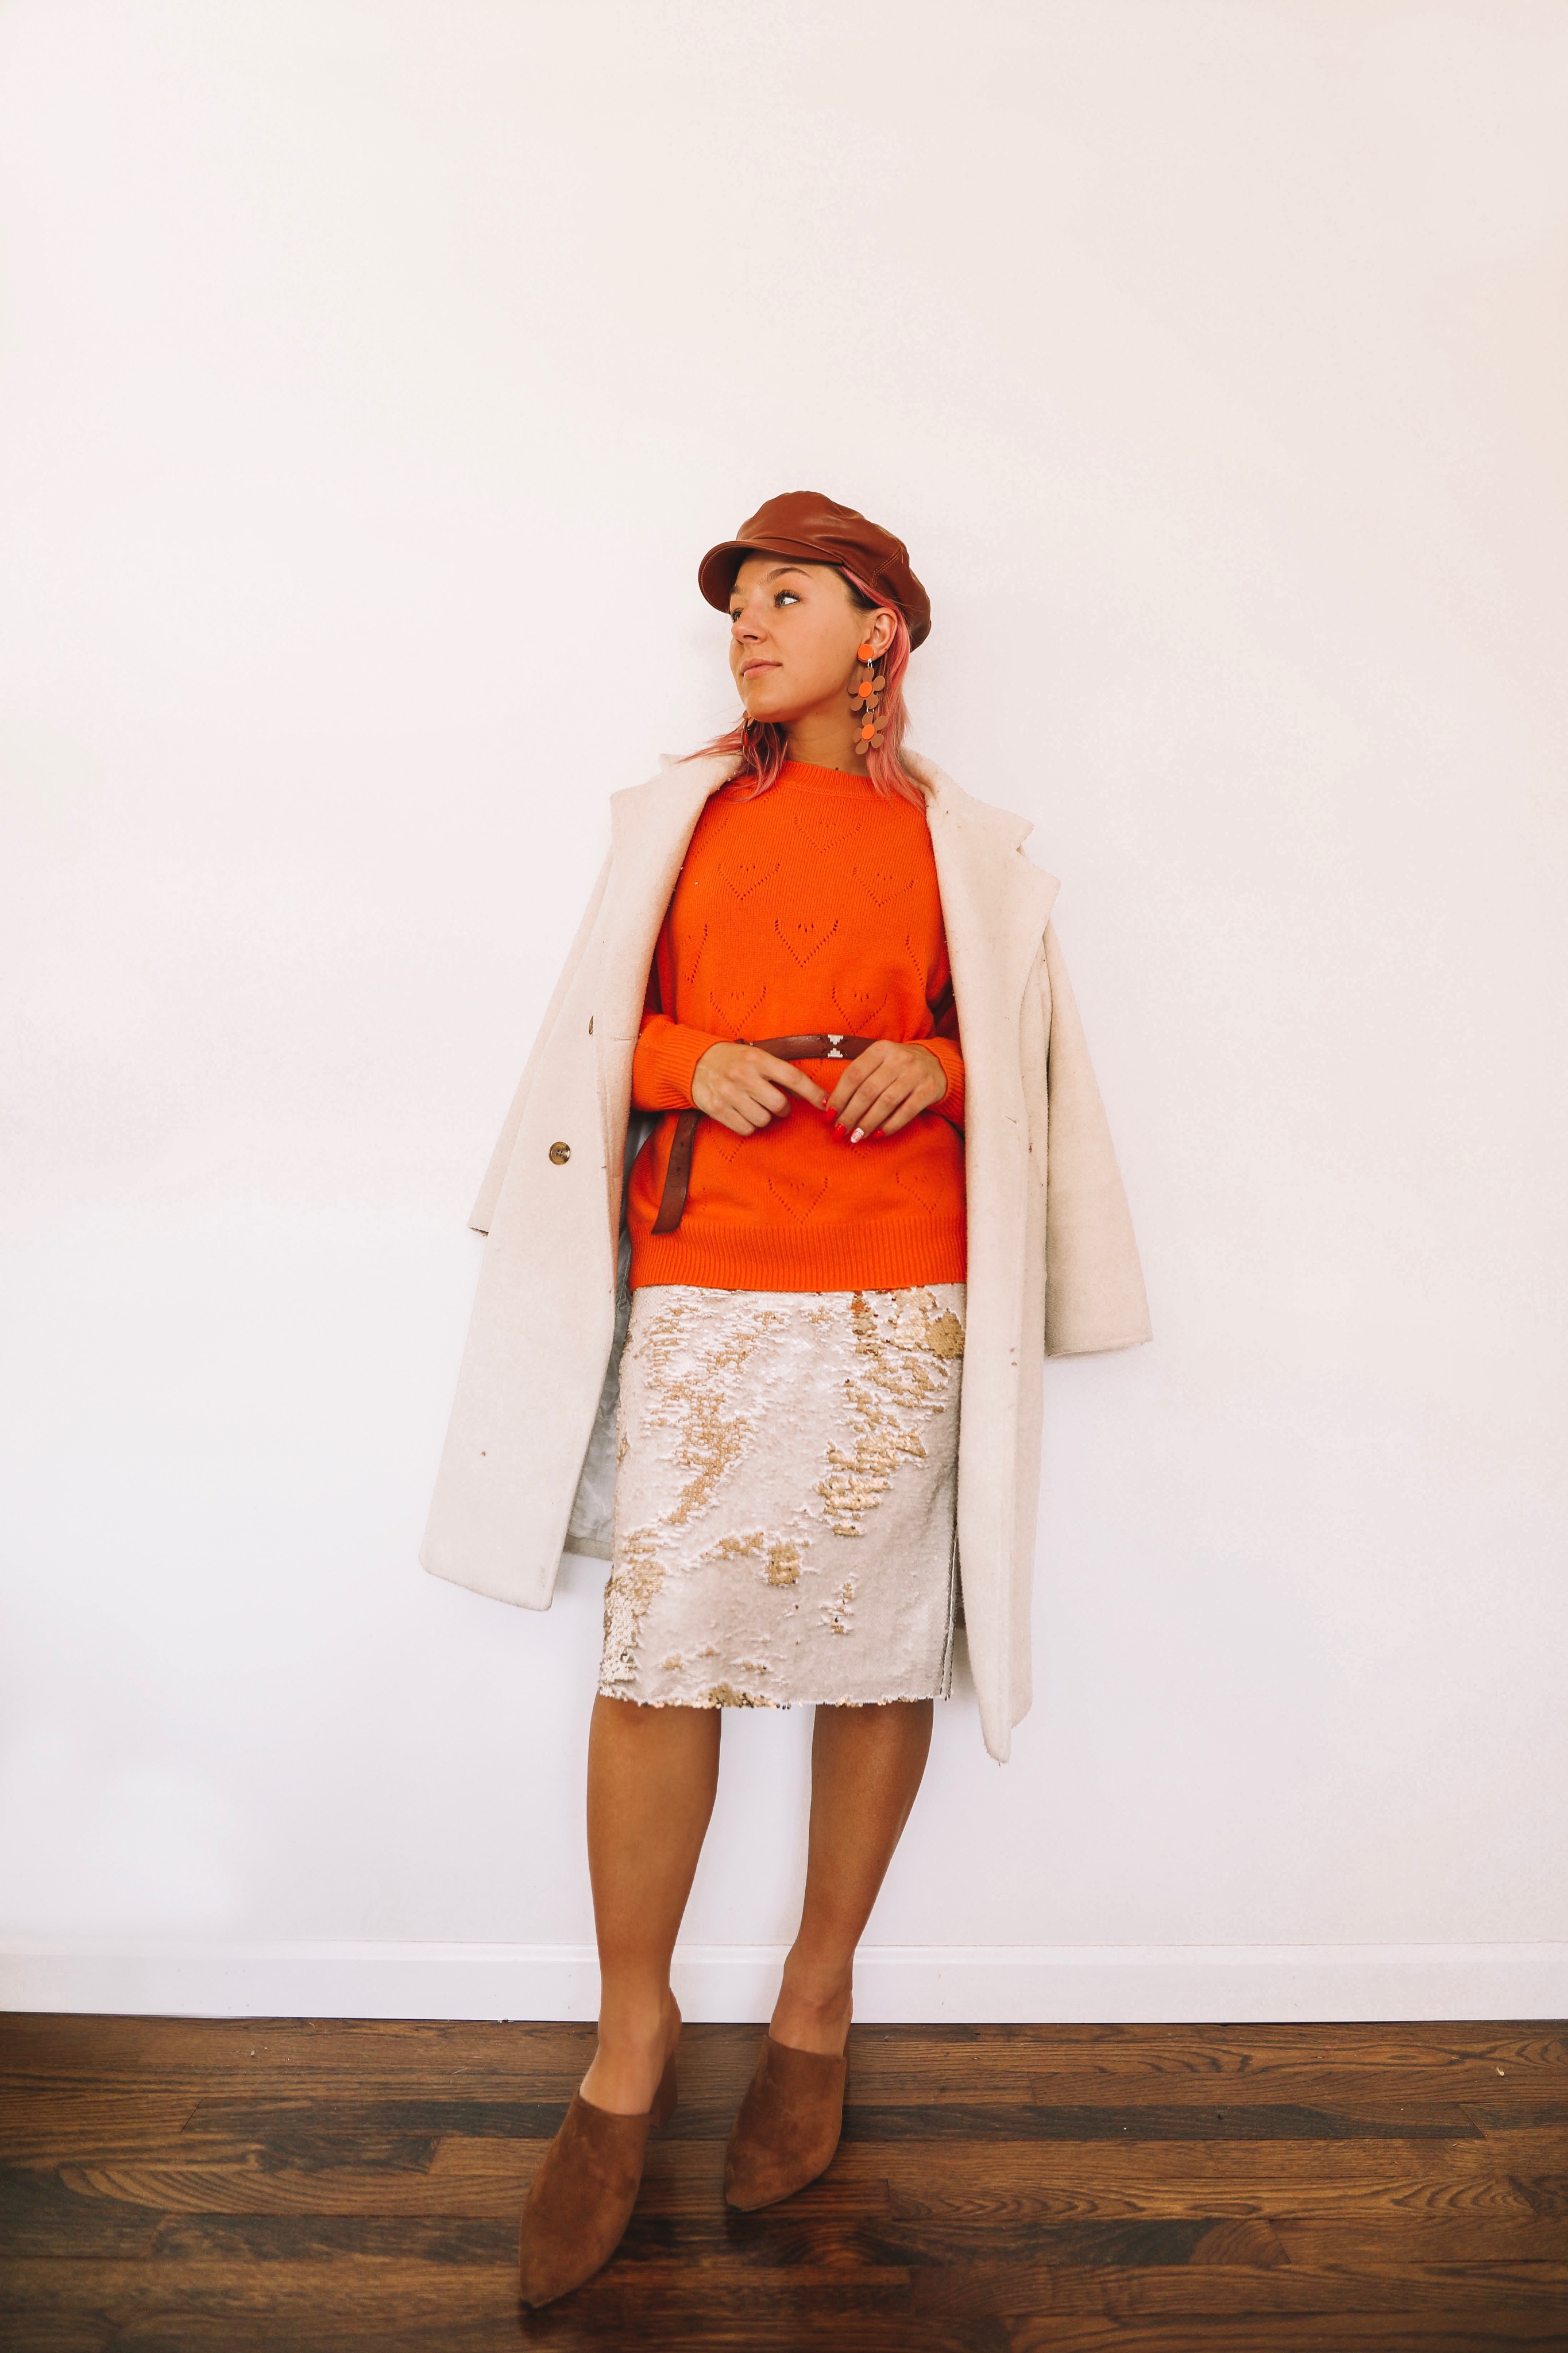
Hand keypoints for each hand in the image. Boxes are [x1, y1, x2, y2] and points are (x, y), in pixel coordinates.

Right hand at [692, 1042, 828, 1135]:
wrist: (695, 1062)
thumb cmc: (733, 1060)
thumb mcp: (757, 1055)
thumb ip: (781, 1072)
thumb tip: (814, 1094)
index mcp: (757, 1059)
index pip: (793, 1077)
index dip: (813, 1093)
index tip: (825, 1103)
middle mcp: (743, 1075)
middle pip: (779, 1105)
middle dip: (783, 1108)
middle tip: (776, 1104)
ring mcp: (729, 1093)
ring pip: (763, 1120)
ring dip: (765, 1117)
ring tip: (756, 1106)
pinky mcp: (717, 1109)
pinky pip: (746, 1129)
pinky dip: (749, 1126)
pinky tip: (743, 1113)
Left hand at [827, 1041, 946, 1141]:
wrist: (937, 1064)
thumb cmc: (898, 1067)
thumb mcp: (879, 1062)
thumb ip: (858, 1079)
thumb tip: (831, 1106)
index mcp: (880, 1049)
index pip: (853, 1074)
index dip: (839, 1097)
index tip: (830, 1115)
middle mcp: (899, 1058)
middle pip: (868, 1090)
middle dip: (851, 1114)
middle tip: (840, 1131)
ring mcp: (916, 1073)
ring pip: (886, 1102)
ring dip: (868, 1122)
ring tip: (856, 1137)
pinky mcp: (930, 1089)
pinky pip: (907, 1111)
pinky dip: (890, 1125)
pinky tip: (878, 1135)